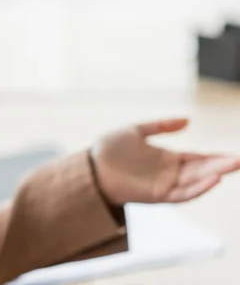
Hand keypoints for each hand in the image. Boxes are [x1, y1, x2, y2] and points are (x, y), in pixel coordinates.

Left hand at [91, 118, 239, 205]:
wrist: (90, 165)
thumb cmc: (109, 149)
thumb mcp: (136, 130)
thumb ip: (161, 125)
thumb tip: (188, 120)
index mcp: (166, 159)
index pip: (198, 158)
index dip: (216, 157)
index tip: (234, 154)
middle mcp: (169, 173)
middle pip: (202, 170)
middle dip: (222, 166)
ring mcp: (164, 185)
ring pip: (196, 182)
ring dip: (215, 175)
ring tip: (234, 164)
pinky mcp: (157, 195)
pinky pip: (183, 194)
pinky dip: (199, 188)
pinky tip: (214, 179)